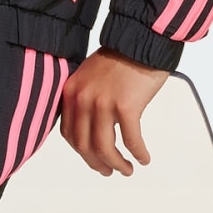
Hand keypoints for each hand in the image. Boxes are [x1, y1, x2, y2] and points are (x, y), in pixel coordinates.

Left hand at [60, 49, 168, 177]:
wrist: (141, 40)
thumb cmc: (121, 57)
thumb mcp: (90, 77)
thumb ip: (85, 99)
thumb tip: (91, 126)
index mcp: (72, 92)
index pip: (69, 134)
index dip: (82, 152)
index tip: (93, 160)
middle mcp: (83, 99)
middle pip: (84, 146)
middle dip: (97, 164)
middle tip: (109, 171)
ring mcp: (103, 104)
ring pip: (105, 148)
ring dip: (116, 164)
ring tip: (127, 170)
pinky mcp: (126, 106)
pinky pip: (130, 140)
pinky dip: (137, 153)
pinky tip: (143, 158)